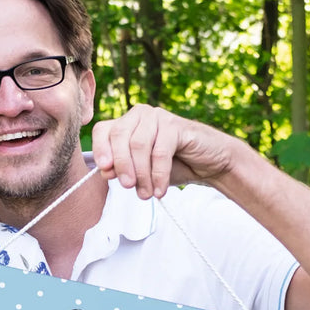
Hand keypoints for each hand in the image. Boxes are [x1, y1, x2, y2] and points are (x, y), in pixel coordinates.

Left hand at [91, 104, 235, 198]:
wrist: (209, 164)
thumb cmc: (172, 166)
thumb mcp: (141, 172)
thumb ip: (122, 170)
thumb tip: (105, 171)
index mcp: (126, 123)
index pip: (102, 130)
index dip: (100, 149)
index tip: (104, 171)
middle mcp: (139, 115)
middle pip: (119, 136)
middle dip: (121, 165)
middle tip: (128, 187)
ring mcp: (158, 117)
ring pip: (138, 145)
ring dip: (141, 174)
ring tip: (146, 194)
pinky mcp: (176, 125)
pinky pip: (160, 152)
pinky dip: (158, 175)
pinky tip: (160, 190)